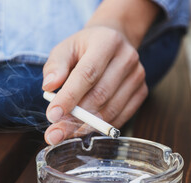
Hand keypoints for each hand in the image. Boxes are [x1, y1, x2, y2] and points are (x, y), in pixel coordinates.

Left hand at [42, 26, 147, 144]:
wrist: (113, 42)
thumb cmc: (84, 48)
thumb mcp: (64, 49)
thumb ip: (54, 66)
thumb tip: (48, 87)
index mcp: (107, 42)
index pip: (87, 74)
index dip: (69, 97)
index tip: (52, 115)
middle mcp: (127, 58)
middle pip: (100, 95)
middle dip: (74, 118)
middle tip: (54, 133)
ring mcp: (137, 76)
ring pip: (110, 109)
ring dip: (85, 127)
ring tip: (64, 133)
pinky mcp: (141, 91)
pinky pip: (120, 116)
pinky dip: (99, 127)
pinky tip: (82, 130)